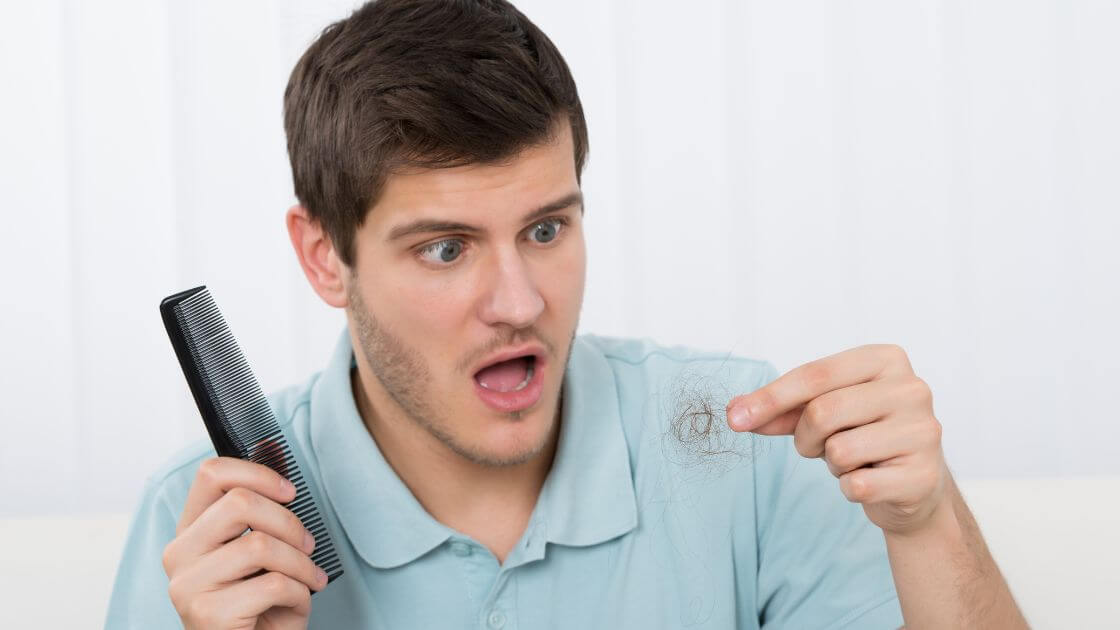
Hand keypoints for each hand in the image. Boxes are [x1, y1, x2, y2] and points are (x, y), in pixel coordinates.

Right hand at [161, 456, 327, 629]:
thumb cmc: (259, 605)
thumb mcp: (258, 556)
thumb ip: (259, 518)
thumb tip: (282, 472)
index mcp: (191, 532)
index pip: (211, 475)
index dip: (257, 473)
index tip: (290, 492)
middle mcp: (180, 554)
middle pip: (239, 502)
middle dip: (288, 522)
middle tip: (307, 545)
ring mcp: (188, 585)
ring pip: (260, 544)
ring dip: (301, 563)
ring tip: (309, 579)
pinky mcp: (207, 613)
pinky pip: (273, 584)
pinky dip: (300, 592)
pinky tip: (296, 603)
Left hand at [726, 344, 948, 535]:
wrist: (915, 483)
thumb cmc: (864, 435)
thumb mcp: (823, 412)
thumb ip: (781, 409)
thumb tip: (735, 411)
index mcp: (886, 359)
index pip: (815, 375)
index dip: (770, 398)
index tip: (734, 418)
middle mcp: (912, 389)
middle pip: (823, 411)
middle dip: (806, 437)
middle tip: (818, 446)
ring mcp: (923, 432)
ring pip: (839, 450)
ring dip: (832, 463)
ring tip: (855, 460)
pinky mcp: (923, 476)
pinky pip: (857, 485)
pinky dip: (850, 488)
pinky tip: (871, 479)